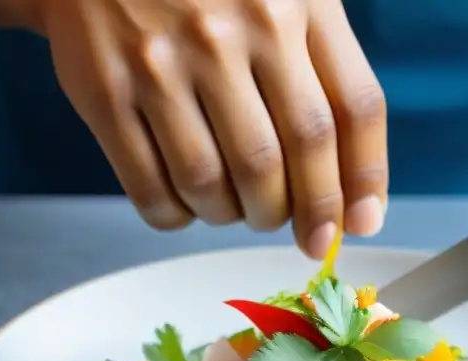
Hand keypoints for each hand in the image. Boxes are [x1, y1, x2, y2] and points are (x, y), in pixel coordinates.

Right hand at [34, 0, 387, 257]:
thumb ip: (328, 75)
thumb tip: (357, 201)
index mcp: (292, 2)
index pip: (352, 110)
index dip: (362, 181)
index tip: (359, 223)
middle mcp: (229, 31)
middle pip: (287, 160)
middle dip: (304, 215)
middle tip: (302, 230)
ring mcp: (162, 64)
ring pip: (217, 187)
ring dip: (236, 216)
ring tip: (239, 206)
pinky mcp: (105, 92)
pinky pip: (152, 190)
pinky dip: (177, 215)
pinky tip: (188, 203)